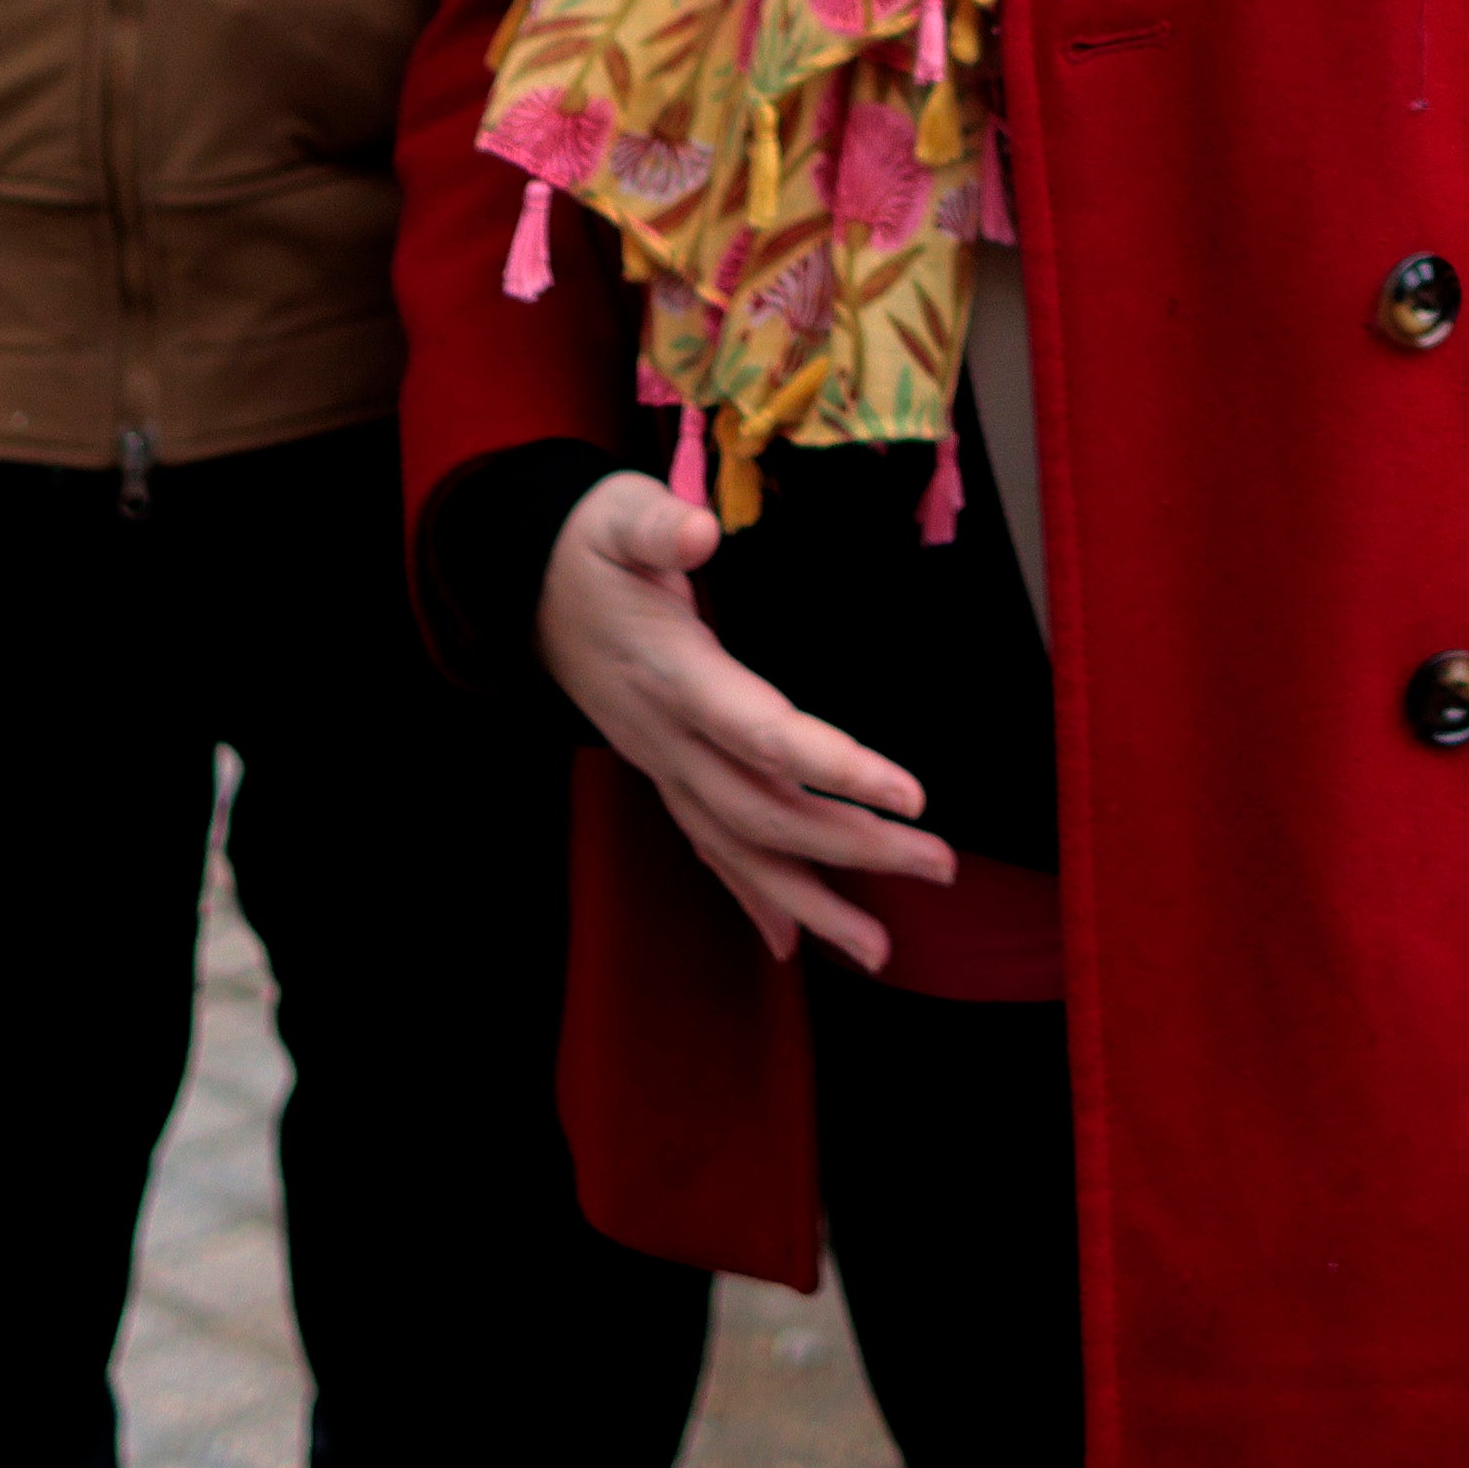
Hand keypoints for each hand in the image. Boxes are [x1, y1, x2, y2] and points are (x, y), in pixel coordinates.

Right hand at [534, 463, 949, 966]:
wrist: (526, 588)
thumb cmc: (592, 545)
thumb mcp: (618, 514)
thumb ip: (658, 526)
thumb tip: (697, 532)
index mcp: (674, 674)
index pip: (762, 734)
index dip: (836, 769)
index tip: (911, 795)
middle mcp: (669, 737)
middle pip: (766, 811)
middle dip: (854, 847)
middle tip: (942, 865)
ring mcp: (664, 766)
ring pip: (740, 850)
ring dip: (812, 902)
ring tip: (879, 953)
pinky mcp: (665, 775)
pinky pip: (711, 850)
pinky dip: (754, 900)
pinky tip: (794, 943)